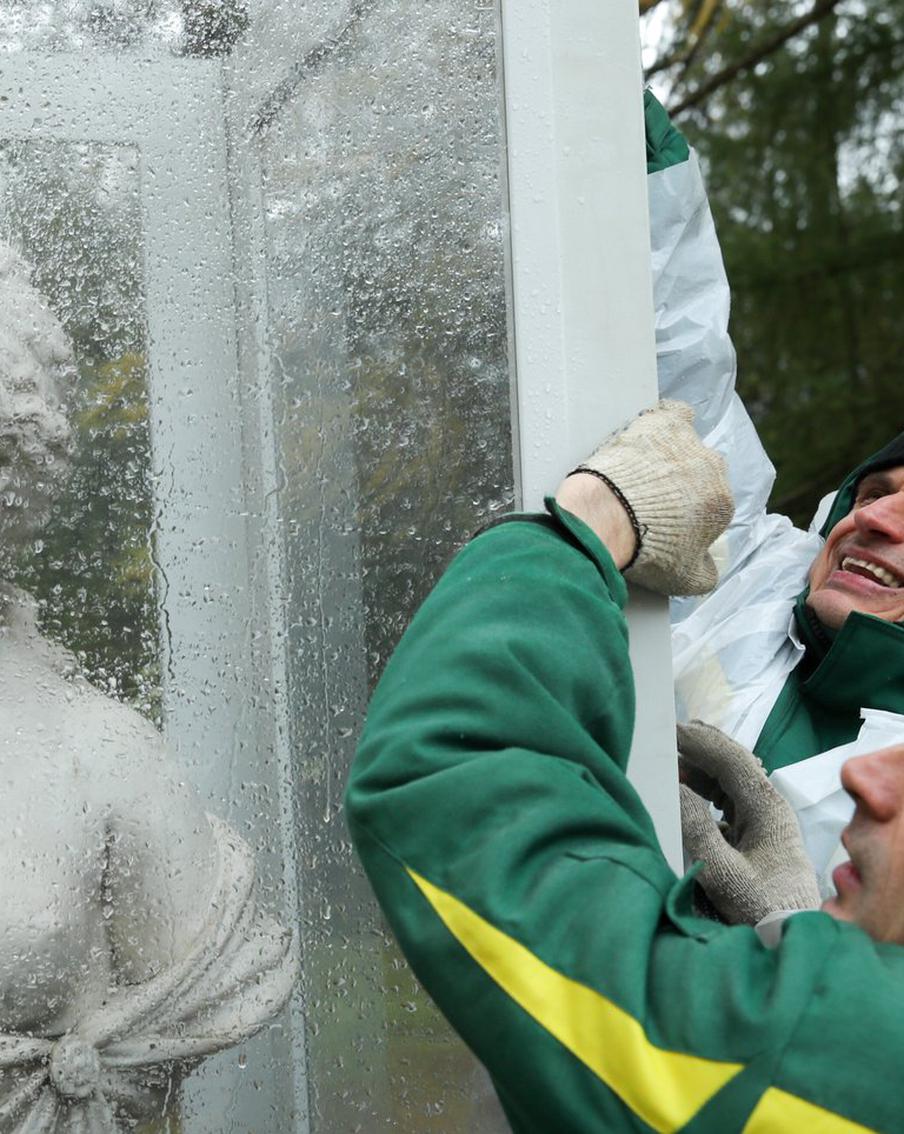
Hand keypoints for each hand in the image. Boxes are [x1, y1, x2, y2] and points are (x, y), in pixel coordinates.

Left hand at [567, 400, 732, 595]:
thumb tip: (708, 570)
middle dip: (677, 486)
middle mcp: (712, 469)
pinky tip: (650, 429)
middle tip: (645, 501)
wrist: (608, 518)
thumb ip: (704, 573)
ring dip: (667, 456)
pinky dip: (666, 418)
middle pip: (698, 473)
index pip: (709, 506)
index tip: (662, 522)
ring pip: (685, 444)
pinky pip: (673, 412)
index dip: (686, 514)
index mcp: (721, 504)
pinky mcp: (660, 423)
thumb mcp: (684, 580)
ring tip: (638, 473)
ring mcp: (687, 444)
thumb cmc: (647, 551)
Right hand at [678, 721, 820, 925]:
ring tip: (668, 759)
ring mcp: (764, 819)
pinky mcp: (756, 835)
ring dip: (699, 766)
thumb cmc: (762, 910)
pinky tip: (685, 789)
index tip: (667, 729)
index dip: (699, 740)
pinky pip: (727, 798)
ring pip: (729, 779)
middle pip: (733, 762)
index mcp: (767, 808)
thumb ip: (696, 829)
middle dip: (700, 746)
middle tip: (665, 734)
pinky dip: (704, 787)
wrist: (791, 941)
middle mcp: (769, 806)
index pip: (732, 759)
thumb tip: (674, 786)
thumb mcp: (723, 874)